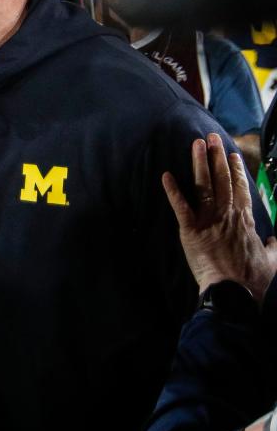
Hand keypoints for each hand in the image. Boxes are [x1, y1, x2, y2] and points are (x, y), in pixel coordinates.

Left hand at [162, 133, 276, 302]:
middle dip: (217, 156)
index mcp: (245, 220)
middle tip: (211, 137)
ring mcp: (209, 220)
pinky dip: (172, 190)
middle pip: (223, 179)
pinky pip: (180, 206)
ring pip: (204, 185)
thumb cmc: (253, 280)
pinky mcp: (191, 230)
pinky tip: (165, 175)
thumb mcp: (272, 261)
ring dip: (199, 163)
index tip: (231, 155)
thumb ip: (273, 248)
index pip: (241, 187)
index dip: (236, 170)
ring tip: (196, 144)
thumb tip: (275, 241)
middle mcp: (228, 214)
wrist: (234, 293)